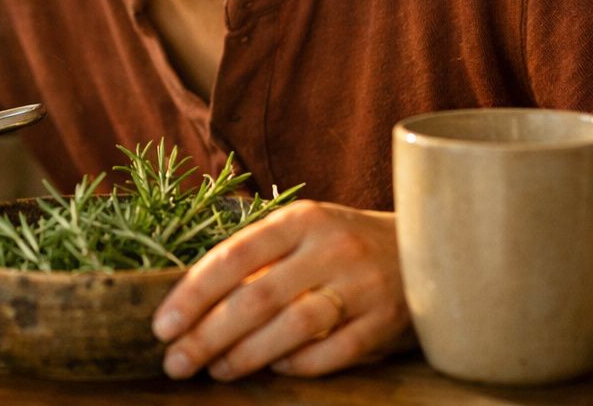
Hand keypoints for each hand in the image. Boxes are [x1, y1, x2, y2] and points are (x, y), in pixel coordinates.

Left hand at [151, 201, 408, 380]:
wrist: (431, 250)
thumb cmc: (345, 245)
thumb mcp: (303, 234)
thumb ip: (258, 259)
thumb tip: (190, 302)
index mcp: (300, 220)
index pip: (233, 257)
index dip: (193, 294)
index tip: (162, 325)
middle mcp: (330, 248)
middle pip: (256, 298)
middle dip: (208, 335)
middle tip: (175, 362)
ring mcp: (361, 286)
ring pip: (292, 327)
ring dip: (246, 355)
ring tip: (215, 370)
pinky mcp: (385, 323)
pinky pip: (332, 353)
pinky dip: (297, 366)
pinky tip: (273, 372)